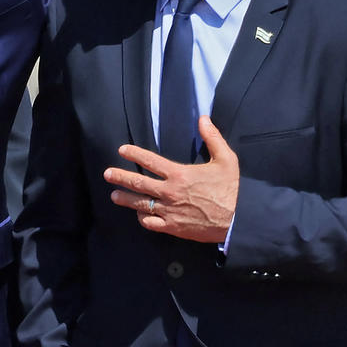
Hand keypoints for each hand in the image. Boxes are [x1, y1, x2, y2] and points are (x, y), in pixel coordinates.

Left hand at [103, 117, 238, 242]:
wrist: (239, 220)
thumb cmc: (232, 188)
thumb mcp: (226, 158)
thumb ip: (212, 137)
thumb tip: (203, 118)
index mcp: (179, 174)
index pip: (150, 161)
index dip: (134, 154)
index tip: (122, 150)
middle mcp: (170, 192)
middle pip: (138, 183)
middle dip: (120, 176)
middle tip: (107, 173)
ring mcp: (169, 211)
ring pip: (140, 204)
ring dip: (125, 199)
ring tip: (114, 195)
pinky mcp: (173, 227)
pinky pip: (151, 223)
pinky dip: (143, 218)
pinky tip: (139, 215)